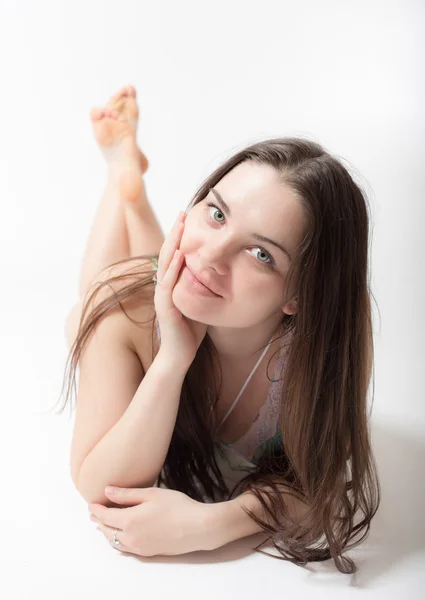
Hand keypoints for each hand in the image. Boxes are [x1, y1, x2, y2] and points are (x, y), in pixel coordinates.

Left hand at [89, 486, 211, 556]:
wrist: (198, 528)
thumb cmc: (178, 507)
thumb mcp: (152, 494)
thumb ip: (127, 494)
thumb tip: (107, 491)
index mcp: (130, 520)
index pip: (105, 515)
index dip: (96, 509)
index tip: (91, 503)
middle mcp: (131, 537)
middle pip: (107, 530)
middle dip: (99, 521)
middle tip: (94, 513)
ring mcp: (139, 547)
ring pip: (115, 542)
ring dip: (106, 532)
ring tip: (103, 524)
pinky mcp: (148, 553)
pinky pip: (125, 548)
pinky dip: (117, 541)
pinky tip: (120, 536)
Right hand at [154, 211, 207, 368]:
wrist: (179, 357)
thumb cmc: (190, 332)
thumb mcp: (199, 303)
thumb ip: (202, 288)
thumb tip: (217, 274)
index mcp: (171, 285)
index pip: (174, 255)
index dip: (180, 236)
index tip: (188, 218)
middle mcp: (163, 286)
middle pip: (167, 253)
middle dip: (175, 232)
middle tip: (184, 212)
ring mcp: (162, 296)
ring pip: (165, 263)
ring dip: (173, 243)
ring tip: (180, 225)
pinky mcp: (165, 307)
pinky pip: (168, 283)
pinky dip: (174, 267)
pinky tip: (181, 254)